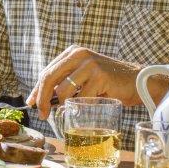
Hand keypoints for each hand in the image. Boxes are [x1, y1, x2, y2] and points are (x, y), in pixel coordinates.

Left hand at [26, 46, 140, 118]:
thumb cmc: (107, 83)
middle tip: (42, 115)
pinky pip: (81, 98)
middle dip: (42, 99)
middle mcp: (79, 54)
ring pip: (63, 90)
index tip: (32, 104)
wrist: (136, 81)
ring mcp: (90, 64)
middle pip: (49, 78)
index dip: (37, 90)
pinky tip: (86, 109)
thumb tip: (39, 101)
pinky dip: (80, 108)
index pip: (46, 72)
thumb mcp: (83, 76)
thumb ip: (64, 82)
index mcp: (72, 52)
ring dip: (63, 105)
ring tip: (70, 111)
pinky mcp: (100, 76)